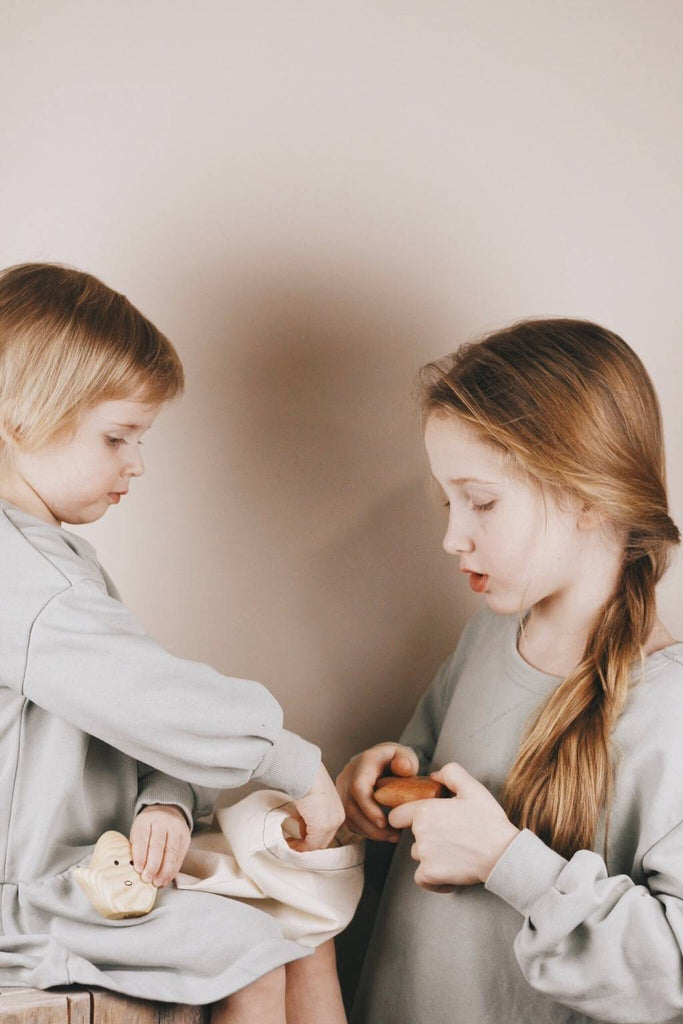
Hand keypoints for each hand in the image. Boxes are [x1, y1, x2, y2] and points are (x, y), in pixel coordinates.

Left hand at [129, 804, 191, 886]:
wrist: (167, 810)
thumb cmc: (148, 826)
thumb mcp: (138, 830)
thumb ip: (137, 847)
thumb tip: (137, 871)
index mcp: (146, 820)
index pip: (143, 839)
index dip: (140, 856)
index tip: (138, 870)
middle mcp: (162, 822)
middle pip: (158, 846)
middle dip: (153, 866)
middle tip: (147, 879)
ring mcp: (176, 828)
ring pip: (171, 852)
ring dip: (165, 871)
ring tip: (158, 882)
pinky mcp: (186, 836)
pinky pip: (180, 855)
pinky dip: (174, 869)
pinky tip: (167, 877)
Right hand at [289, 763, 345, 851]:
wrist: (306, 772)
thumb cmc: (307, 780)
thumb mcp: (314, 800)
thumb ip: (312, 815)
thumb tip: (304, 828)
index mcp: (338, 810)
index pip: (328, 831)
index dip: (313, 836)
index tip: (300, 835)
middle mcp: (338, 818)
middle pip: (324, 840)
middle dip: (308, 842)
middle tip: (293, 841)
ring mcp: (331, 823)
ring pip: (317, 844)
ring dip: (303, 846)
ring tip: (291, 842)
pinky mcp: (321, 827)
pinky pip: (310, 845)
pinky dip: (299, 846)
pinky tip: (290, 841)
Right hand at [336, 742, 419, 841]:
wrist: (380, 759)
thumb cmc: (394, 758)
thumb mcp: (404, 754)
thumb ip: (406, 760)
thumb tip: (404, 767)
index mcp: (364, 763)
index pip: (358, 787)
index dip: (368, 807)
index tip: (383, 823)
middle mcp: (348, 776)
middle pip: (351, 807)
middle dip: (372, 827)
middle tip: (395, 835)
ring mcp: (342, 789)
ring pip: (348, 817)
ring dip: (370, 831)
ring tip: (392, 836)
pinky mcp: (342, 801)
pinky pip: (349, 820)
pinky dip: (365, 830)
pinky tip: (382, 833)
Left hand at [388, 762, 518, 888]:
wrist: (502, 854)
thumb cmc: (489, 821)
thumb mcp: (472, 787)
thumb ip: (450, 773)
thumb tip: (434, 776)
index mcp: (425, 810)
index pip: (397, 815)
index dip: (405, 817)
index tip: (419, 820)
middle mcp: (420, 832)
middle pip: (410, 836)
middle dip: (424, 835)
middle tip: (447, 836)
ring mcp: (424, 855)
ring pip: (417, 855)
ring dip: (430, 856)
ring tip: (453, 852)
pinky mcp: (430, 875)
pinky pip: (422, 878)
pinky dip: (432, 879)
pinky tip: (448, 872)